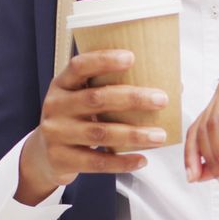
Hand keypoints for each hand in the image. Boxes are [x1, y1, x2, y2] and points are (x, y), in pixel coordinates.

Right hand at [15, 50, 169, 205]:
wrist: (43, 155)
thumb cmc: (76, 120)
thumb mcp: (82, 100)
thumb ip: (113, 91)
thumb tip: (174, 86)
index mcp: (61, 84)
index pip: (79, 66)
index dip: (103, 60)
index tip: (131, 57)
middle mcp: (55, 106)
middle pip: (96, 99)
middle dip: (132, 98)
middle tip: (161, 99)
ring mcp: (56, 134)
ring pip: (100, 134)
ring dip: (134, 134)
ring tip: (160, 136)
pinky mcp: (61, 159)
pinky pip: (97, 162)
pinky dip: (122, 162)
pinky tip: (143, 159)